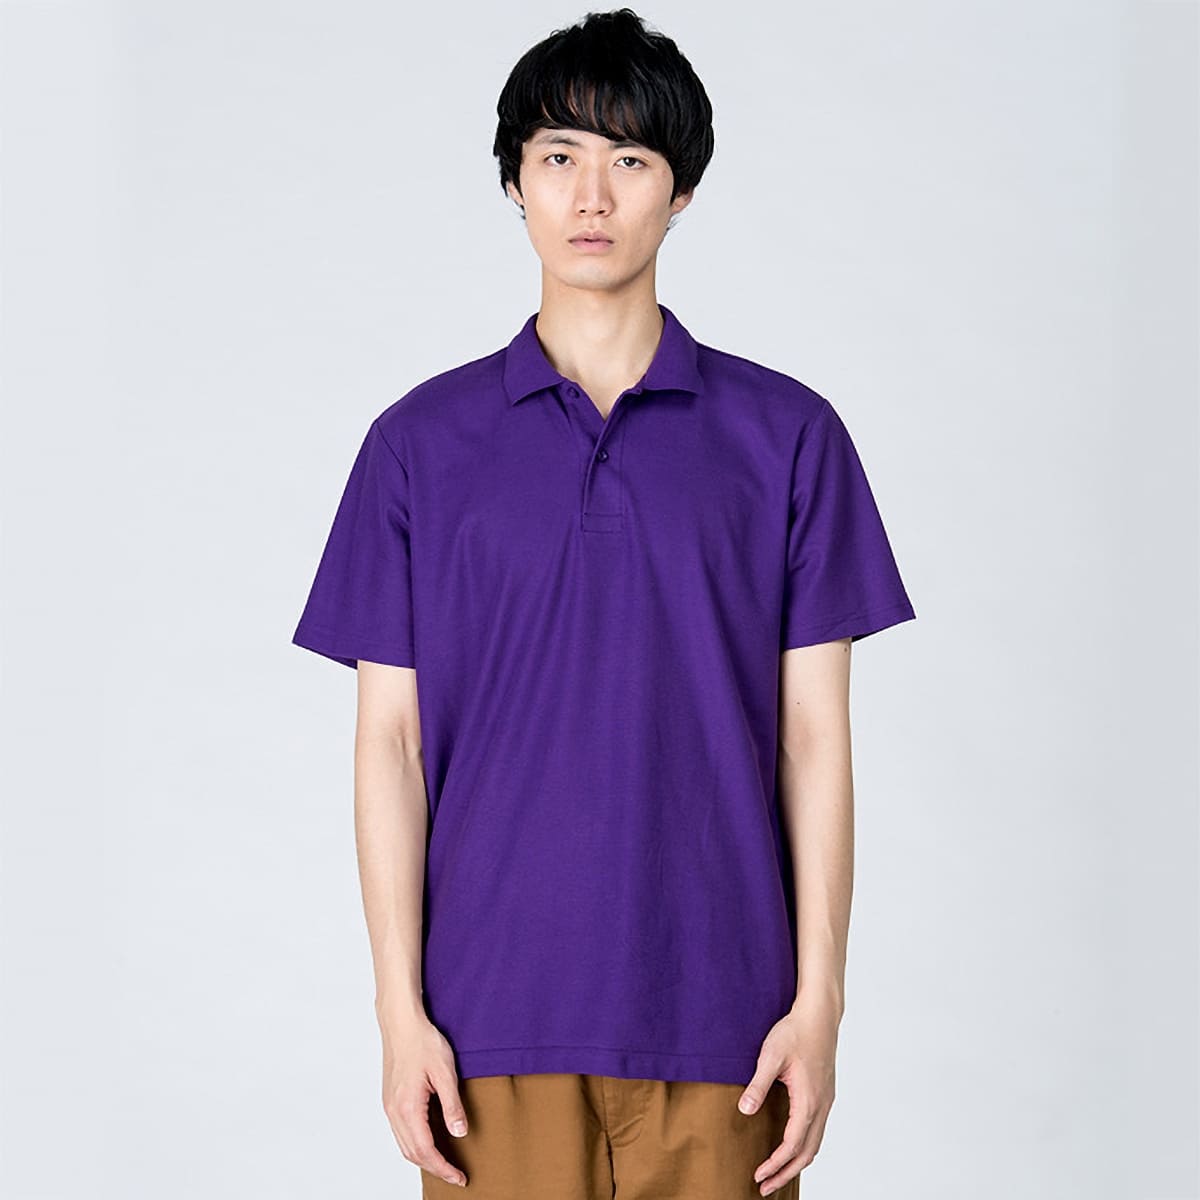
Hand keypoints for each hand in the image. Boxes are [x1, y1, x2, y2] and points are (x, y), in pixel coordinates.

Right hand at [380, 1012, 469, 1188]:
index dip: (444, 1168)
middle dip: (434, 1168)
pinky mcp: (390, 1099)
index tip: (459, 1177)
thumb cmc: (423, 1042)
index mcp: (408, 1108)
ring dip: (423, 1158)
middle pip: (413, 1153)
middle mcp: (394, 1112)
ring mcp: (389, 1106)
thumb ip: (452, 1105)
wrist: (401, 1023)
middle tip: (455, 1175)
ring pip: (404, 1145)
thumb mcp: (445, 1072)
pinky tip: (427, 1141)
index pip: (426, 1150)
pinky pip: (400, 1132)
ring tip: (444, 1163)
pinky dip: (414, 1144)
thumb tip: (459, 1133)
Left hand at [737, 1001, 837, 1195]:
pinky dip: (805, 1147)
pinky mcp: (825, 1095)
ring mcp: (826, 1101)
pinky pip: (817, 1130)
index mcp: (809, 1100)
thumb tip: (744, 1111)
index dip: (775, 1164)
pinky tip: (792, 1146)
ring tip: (777, 1173)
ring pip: (815, 1143)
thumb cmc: (795, 1031)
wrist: (819, 1015)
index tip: (758, 1175)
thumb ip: (757, 1085)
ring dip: (796, 1162)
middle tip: (765, 1186)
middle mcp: (822, 1105)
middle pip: (807, 1152)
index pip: (792, 1145)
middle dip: (786, 1172)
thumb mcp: (770, 1056)